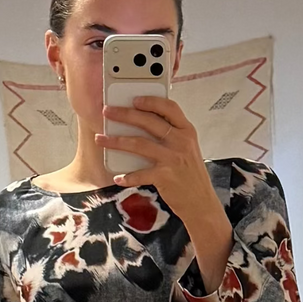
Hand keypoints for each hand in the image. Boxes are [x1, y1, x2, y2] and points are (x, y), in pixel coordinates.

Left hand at [95, 96, 232, 289]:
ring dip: (116, 141)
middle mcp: (181, 142)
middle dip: (124, 114)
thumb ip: (171, 135)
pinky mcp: (166, 177)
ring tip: (101, 139)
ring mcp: (173, 159)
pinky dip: (127, 176)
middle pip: (149, 122)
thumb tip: (140, 122)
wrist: (201, 202)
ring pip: (139, 143)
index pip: (169, 108)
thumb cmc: (190, 174)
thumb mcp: (187, 149)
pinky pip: (140, 173)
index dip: (151, 101)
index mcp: (187, 131)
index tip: (134, 98)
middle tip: (107, 112)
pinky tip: (117, 177)